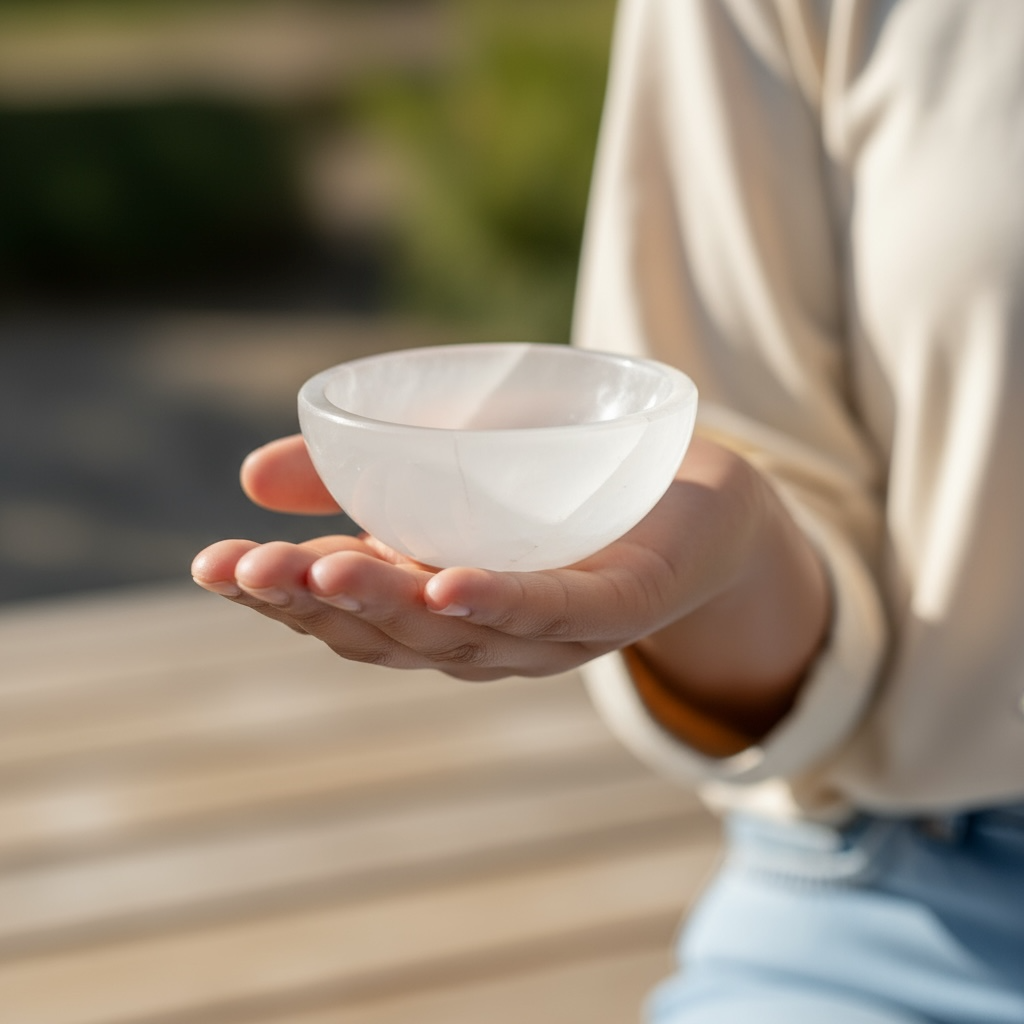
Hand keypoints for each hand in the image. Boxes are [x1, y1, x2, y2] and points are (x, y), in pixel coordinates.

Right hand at [191, 437, 687, 680]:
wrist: (695, 500)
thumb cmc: (560, 489)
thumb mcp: (447, 470)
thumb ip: (353, 476)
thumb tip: (251, 476)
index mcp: (437, 611)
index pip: (344, 619)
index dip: (275, 600)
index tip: (211, 567)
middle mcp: (485, 638)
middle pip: (389, 636)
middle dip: (313, 606)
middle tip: (247, 568)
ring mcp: (551, 633)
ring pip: (460, 631)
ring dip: (390, 605)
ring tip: (325, 568)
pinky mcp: (619, 606)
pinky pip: (555, 611)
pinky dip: (501, 604)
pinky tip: (449, 586)